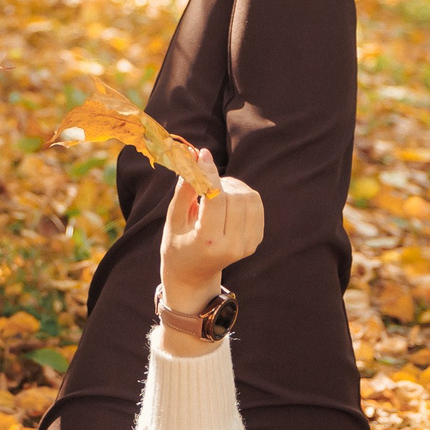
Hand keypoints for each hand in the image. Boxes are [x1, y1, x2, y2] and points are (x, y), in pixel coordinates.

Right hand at [159, 148, 262, 308]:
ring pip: (249, 197)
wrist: (193, 275)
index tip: (202, 155)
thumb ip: (184, 189)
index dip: (210, 173)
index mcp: (208, 242)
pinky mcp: (256, 241)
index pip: (216, 199)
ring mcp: (247, 245)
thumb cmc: (177, 244)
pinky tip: (226, 201)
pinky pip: (256, 204)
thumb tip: (195, 157)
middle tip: (204, 182)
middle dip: (219, 181)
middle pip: (234, 197)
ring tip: (215, 193)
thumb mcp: (173, 219)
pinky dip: (241, 195)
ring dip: (232, 187)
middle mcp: (233, 246)